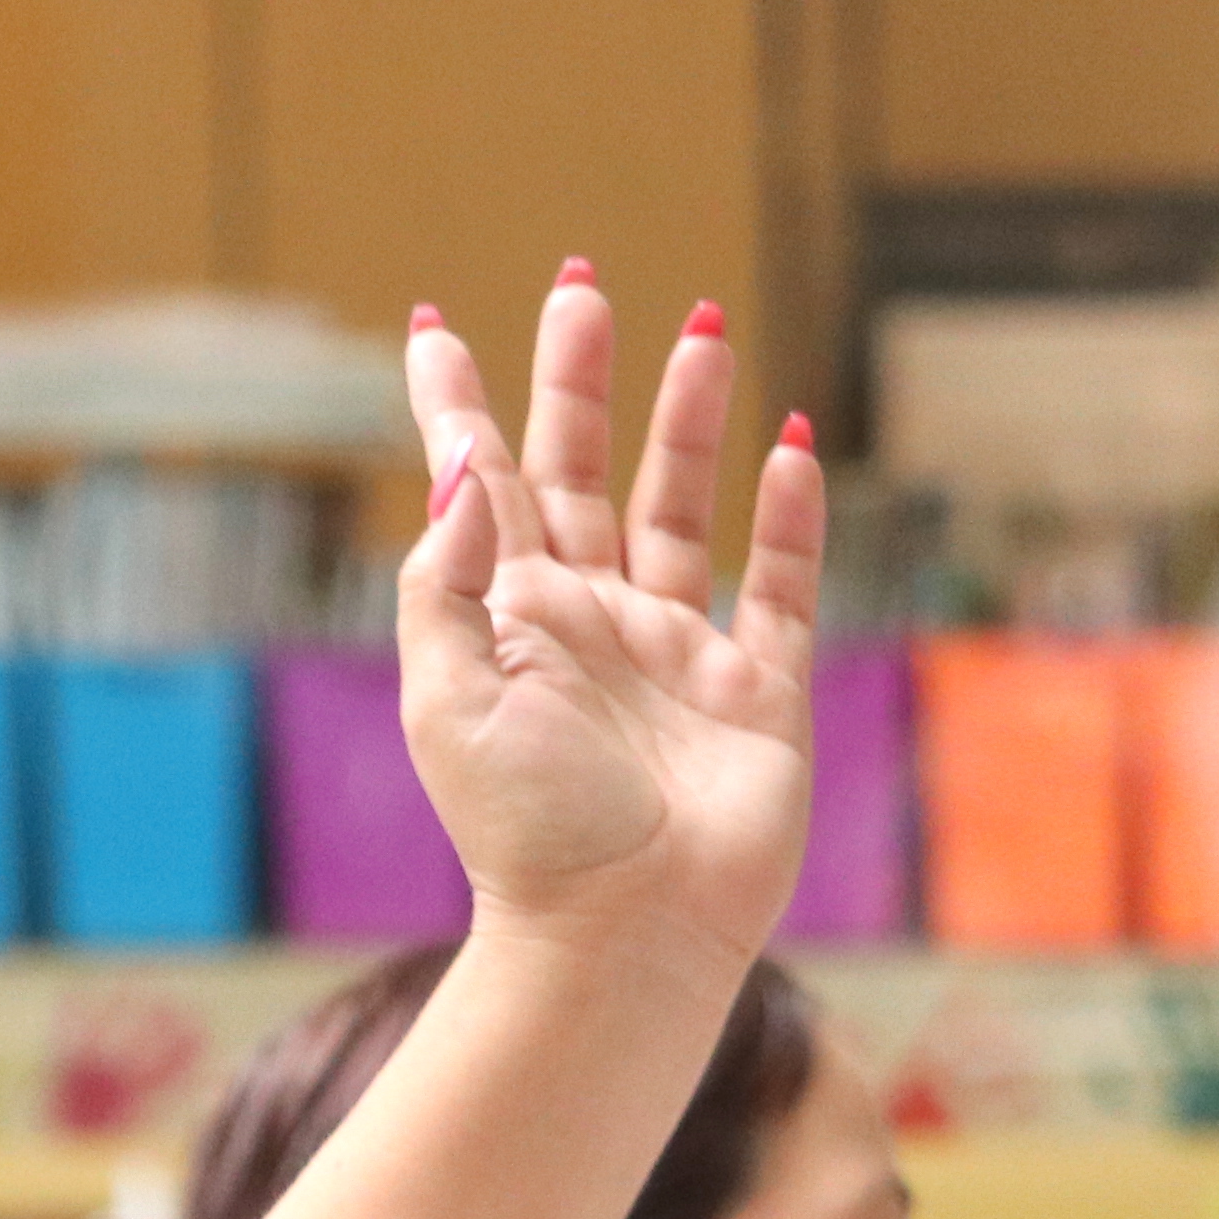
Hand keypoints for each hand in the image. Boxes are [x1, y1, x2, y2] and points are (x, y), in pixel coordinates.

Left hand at [398, 267, 824, 973]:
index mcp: (505, 622)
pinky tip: (788, 443)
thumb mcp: (446, 697)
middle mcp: (587, 623)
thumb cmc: (523, 829)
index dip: (453, 407)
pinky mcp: (757, 691)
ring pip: (679, 507)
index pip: (478, 487)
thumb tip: (461, 466)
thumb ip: (446, 577)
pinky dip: (788, 517)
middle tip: (581, 284)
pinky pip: (778, 587)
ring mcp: (674, 652)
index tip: (429, 325)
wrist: (622, 934)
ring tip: (696, 326)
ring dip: (685, 419)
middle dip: (580, 378)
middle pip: (581, 469)